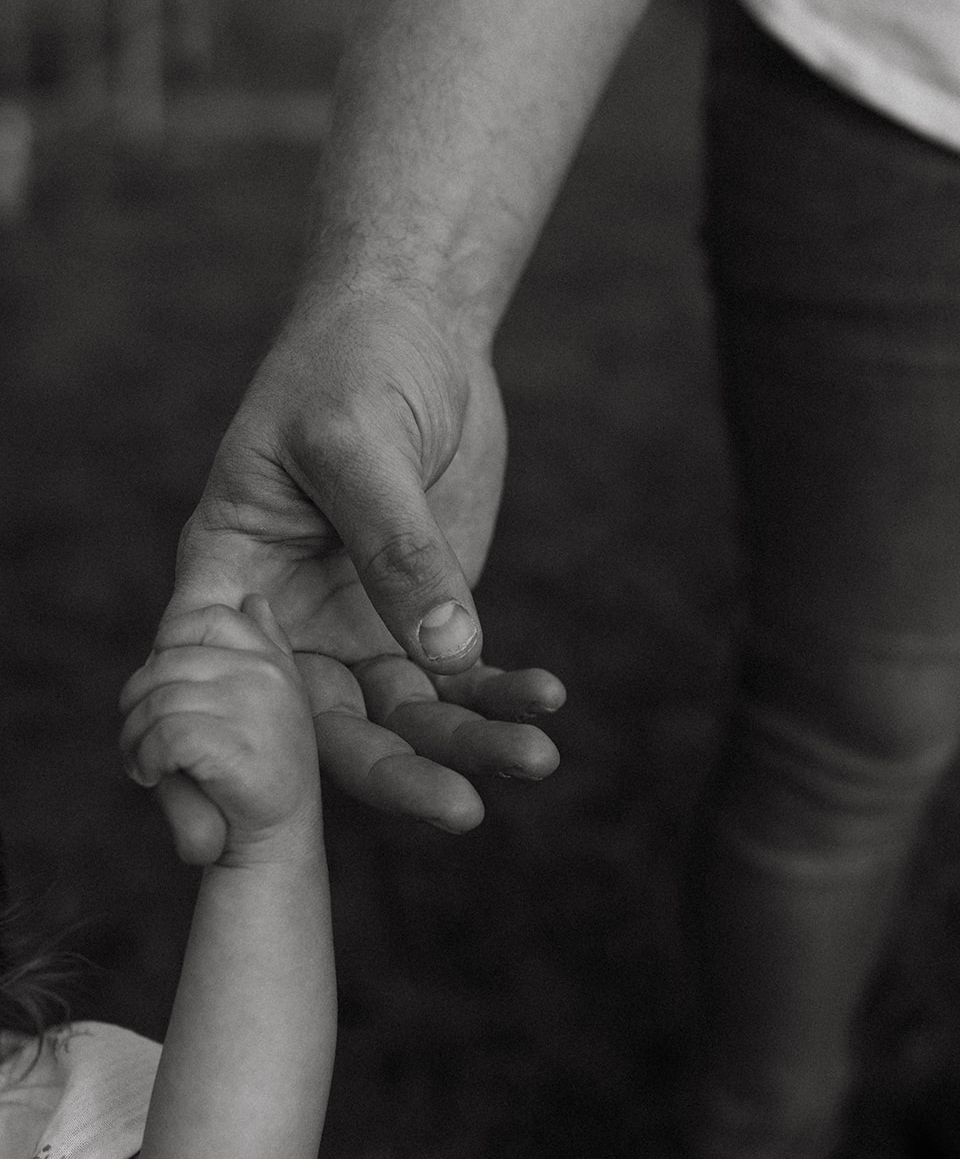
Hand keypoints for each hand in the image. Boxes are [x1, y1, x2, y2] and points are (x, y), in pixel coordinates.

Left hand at [120, 598, 320, 865]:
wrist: (277, 844)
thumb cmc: (260, 777)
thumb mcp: (272, 704)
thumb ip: (263, 649)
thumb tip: (253, 598)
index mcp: (274, 662)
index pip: (207, 618)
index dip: (170, 648)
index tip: (166, 694)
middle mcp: (268, 676)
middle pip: (166, 663)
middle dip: (137, 704)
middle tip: (138, 743)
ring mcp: (254, 707)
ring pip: (157, 700)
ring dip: (133, 737)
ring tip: (142, 764)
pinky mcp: (233, 744)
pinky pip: (163, 734)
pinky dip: (145, 758)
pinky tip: (154, 776)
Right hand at [161, 284, 563, 857]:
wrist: (416, 328)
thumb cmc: (353, 363)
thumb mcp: (358, 442)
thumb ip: (394, 547)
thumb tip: (445, 652)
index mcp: (229, 582)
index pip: (212, 687)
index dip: (219, 762)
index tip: (238, 831)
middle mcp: (287, 626)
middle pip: (329, 728)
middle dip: (396, 776)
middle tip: (461, 813)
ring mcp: (357, 630)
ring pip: (408, 718)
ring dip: (471, 743)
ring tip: (538, 754)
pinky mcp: (427, 619)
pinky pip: (462, 680)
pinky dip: (504, 694)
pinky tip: (548, 697)